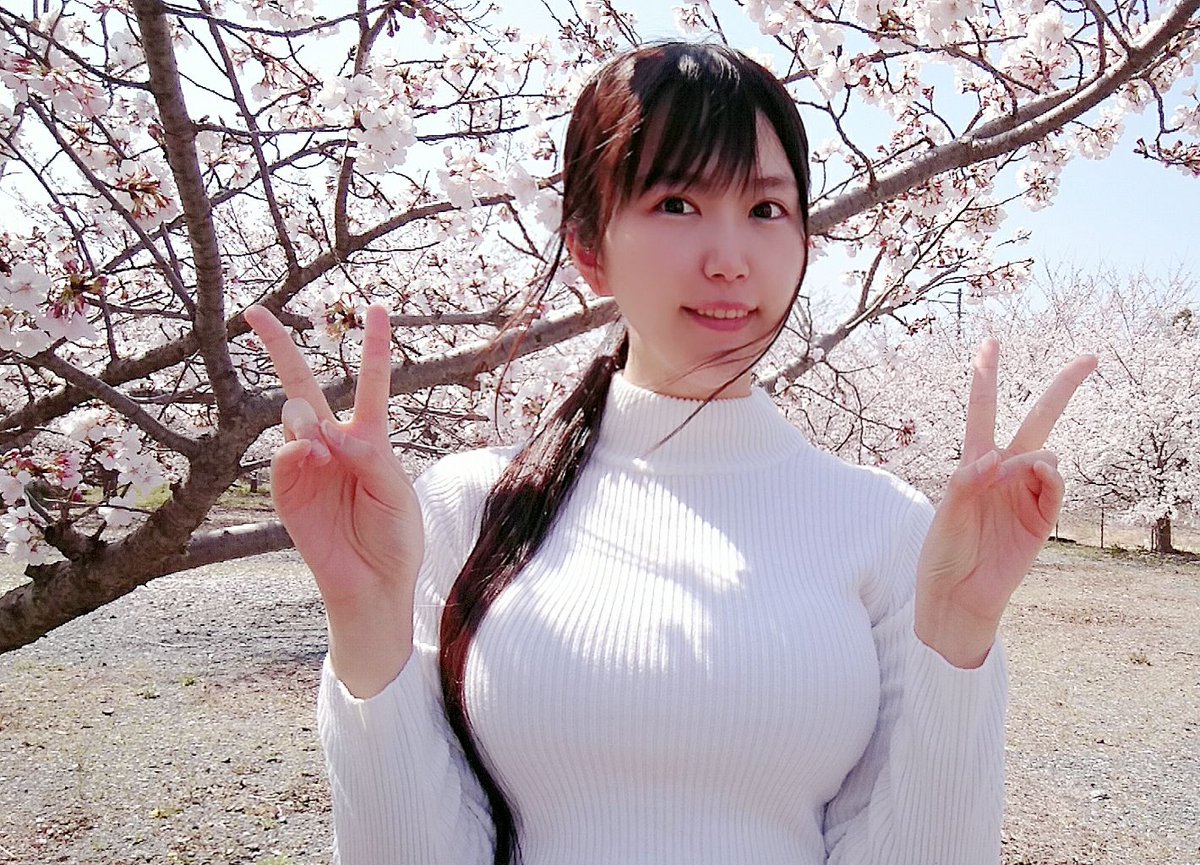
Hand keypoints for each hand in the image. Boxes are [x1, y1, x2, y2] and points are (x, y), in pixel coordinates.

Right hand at [245, 303, 422, 608]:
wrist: (374, 584)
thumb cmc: (396, 536)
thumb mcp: (398, 493)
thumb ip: (370, 458)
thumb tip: (329, 434)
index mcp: (371, 438)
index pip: (371, 382)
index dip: (374, 346)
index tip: (376, 307)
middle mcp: (334, 444)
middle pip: (305, 385)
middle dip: (279, 347)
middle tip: (255, 312)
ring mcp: (307, 465)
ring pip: (293, 418)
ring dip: (303, 418)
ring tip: (318, 440)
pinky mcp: (287, 491)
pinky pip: (283, 457)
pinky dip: (295, 451)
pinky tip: (309, 456)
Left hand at [914, 339, 1096, 667]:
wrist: (956, 597)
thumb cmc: (941, 554)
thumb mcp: (943, 514)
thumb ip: (964, 483)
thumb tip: (996, 458)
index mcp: (972, 464)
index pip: (982, 411)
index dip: (986, 376)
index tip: (991, 342)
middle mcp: (1003, 473)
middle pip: (1037, 421)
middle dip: (1062, 389)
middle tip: (1090, 358)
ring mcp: (1025, 494)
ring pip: (1045, 454)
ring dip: (1030, 458)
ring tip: (1006, 476)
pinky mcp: (1041, 519)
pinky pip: (1054, 485)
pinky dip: (1046, 475)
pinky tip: (1033, 475)